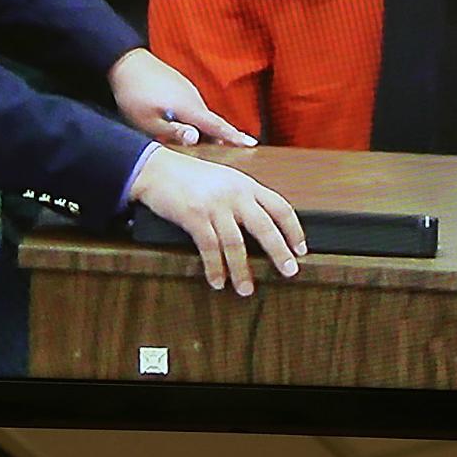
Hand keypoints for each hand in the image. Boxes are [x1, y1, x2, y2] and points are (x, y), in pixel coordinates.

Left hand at [108, 47, 257, 147]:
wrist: (126, 62)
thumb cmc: (134, 94)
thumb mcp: (147, 121)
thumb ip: (173, 132)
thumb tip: (196, 138)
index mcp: (189, 108)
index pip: (217, 126)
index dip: (234, 136)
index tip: (251, 144)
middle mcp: (193, 98)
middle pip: (212, 122)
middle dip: (223, 136)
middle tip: (235, 149)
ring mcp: (187, 90)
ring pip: (201, 114)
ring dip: (207, 128)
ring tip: (210, 144)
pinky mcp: (179, 86)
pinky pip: (192, 106)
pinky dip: (196, 118)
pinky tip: (188, 126)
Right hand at [129, 146, 305, 295]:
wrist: (156, 168)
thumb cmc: (189, 176)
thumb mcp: (224, 180)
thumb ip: (242, 197)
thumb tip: (262, 224)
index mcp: (246, 184)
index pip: (280, 207)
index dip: (294, 230)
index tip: (301, 249)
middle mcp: (235, 194)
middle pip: (265, 227)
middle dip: (279, 252)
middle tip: (289, 272)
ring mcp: (215, 205)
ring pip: (236, 244)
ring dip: (242, 270)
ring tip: (246, 289)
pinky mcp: (194, 216)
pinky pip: (210, 248)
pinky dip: (215, 268)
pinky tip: (218, 281)